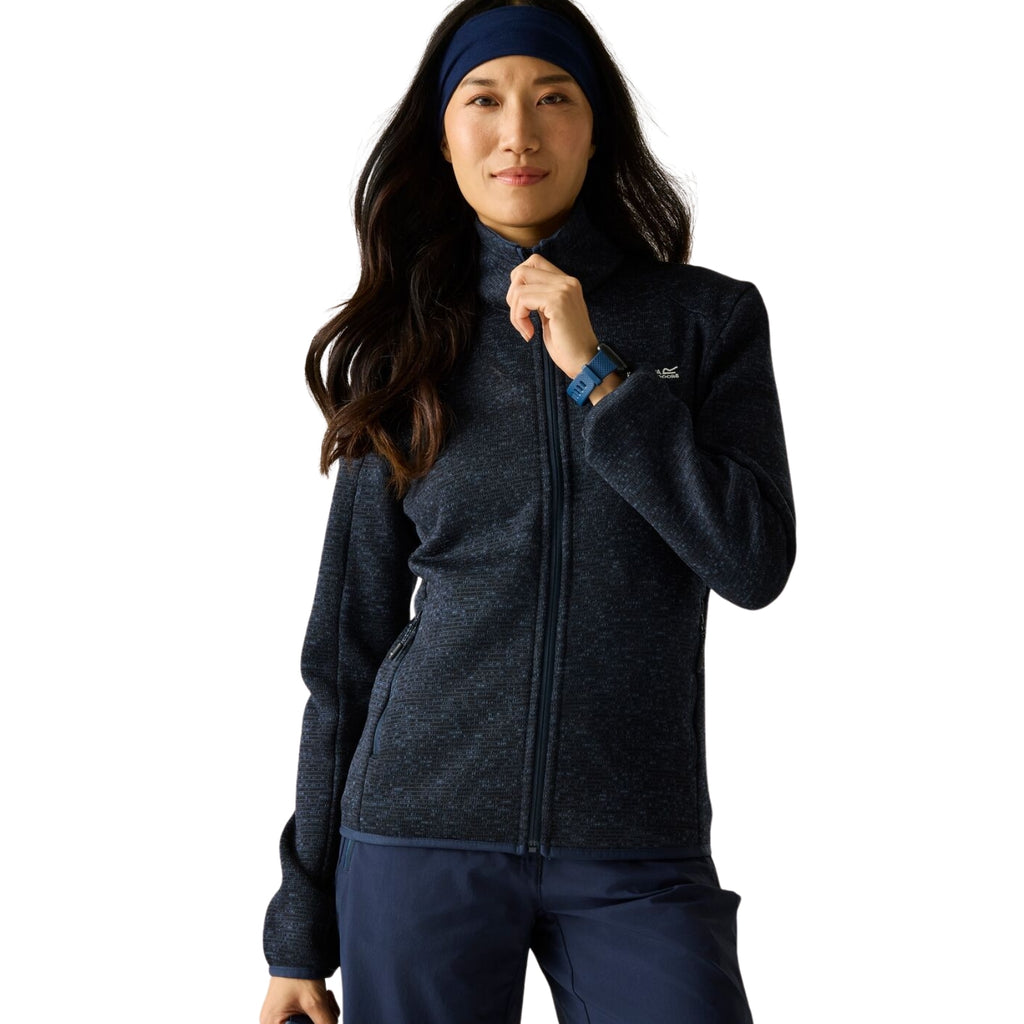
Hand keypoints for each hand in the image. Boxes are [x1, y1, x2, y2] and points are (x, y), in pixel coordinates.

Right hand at [259, 976, 339, 1023]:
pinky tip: (323, 997)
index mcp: (272, 1023)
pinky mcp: (288, 1007)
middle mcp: (271, 1021)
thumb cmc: (299, 974)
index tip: (322, 1019)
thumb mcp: (316, 1003)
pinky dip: (318, 1009)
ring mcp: (279, 1014)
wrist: (297, 949)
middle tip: (327, 1006)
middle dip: (319, 1021)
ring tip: (325, 998)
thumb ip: (325, 1023)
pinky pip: (306, 1016)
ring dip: (321, 1015)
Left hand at [506, 253, 599, 379]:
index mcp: (567, 282)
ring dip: (515, 312)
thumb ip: (539, 297)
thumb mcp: (550, 314)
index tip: (524, 308)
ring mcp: (563, 290)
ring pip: (519, 287)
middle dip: (512, 295)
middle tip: (520, 317)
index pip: (534, 262)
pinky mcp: (557, 302)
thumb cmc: (567, 344)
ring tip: (526, 329)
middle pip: (522, 270)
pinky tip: (529, 334)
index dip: (519, 283)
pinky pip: (522, 300)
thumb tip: (516, 289)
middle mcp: (567, 281)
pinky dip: (518, 319)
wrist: (585, 362)